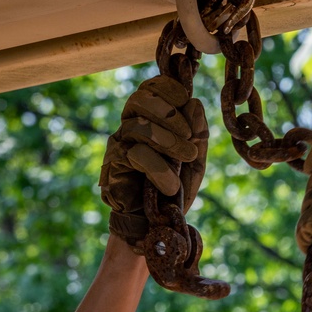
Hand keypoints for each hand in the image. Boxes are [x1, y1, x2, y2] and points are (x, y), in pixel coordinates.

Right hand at [99, 76, 207, 248]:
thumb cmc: (174, 189)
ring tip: (187, 158)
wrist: (156, 224)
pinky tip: (170, 186)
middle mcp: (130, 128)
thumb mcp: (195, 159)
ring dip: (170, 141)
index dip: (167, 87)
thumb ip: (198, 132)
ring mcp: (119, 145)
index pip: (151, 88)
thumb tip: (195, 102)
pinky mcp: (114, 167)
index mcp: (151, 121)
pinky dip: (160, 169)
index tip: (185, 98)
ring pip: (139, 126)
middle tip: (189, 136)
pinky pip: (136, 155)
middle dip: (170, 113)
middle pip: (140, 99)